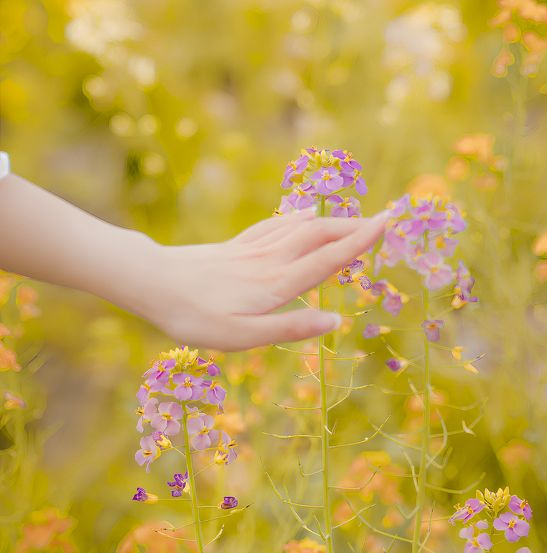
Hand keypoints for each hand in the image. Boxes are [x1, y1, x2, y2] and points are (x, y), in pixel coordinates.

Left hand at [145, 209, 386, 349]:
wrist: (152, 284)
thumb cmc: (196, 318)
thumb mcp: (243, 336)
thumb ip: (290, 328)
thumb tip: (336, 322)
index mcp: (277, 284)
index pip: (329, 259)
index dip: (360, 242)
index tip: (388, 223)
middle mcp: (271, 261)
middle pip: (321, 236)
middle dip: (355, 226)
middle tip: (386, 218)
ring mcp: (253, 251)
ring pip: (302, 228)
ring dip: (333, 222)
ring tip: (357, 219)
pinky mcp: (237, 247)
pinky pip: (277, 227)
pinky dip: (299, 219)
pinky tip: (305, 215)